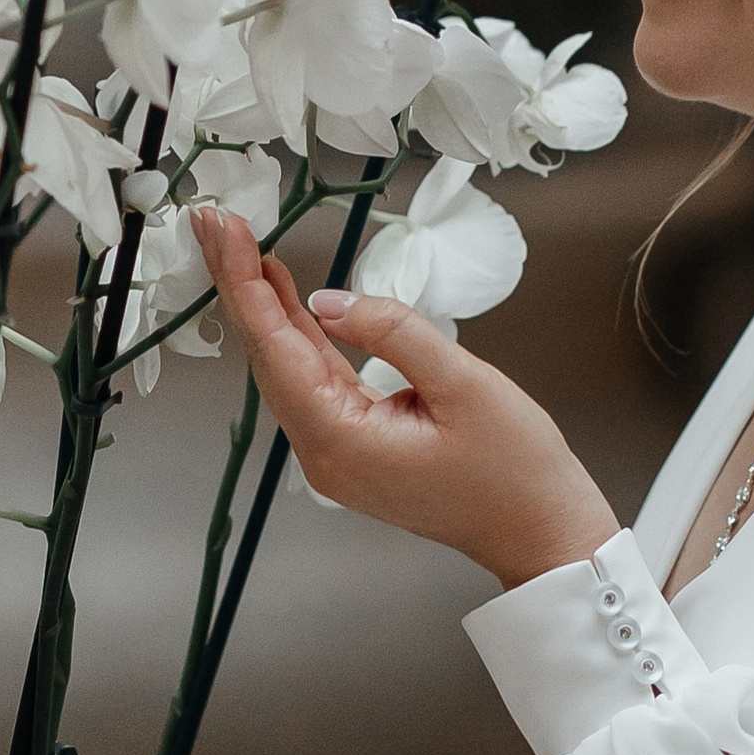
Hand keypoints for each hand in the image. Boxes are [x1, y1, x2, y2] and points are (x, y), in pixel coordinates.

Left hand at [193, 209, 616, 586]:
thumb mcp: (464, 384)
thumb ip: (392, 332)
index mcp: (341, 440)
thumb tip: (327, 302)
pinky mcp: (355, 447)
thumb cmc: (515, 471)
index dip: (244, 284)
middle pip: (267, 356)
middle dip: (239, 286)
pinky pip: (315, 383)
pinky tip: (288, 300)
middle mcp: (324, 452)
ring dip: (265, 307)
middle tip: (213, 223)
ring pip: (287, 368)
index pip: (276, 348)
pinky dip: (299, 336)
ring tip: (239, 248)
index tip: (221, 230)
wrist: (540, 531)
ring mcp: (337, 454)